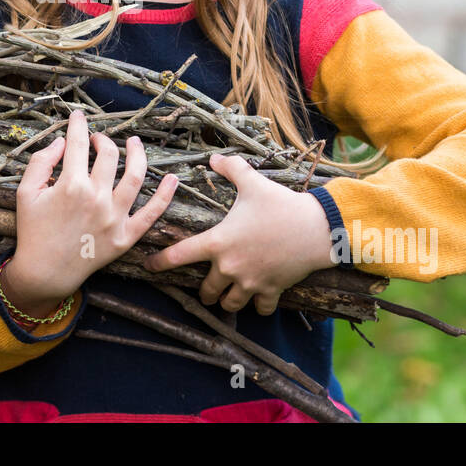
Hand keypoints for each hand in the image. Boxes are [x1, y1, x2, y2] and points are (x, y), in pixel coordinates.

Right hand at [2, 109, 178, 309]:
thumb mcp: (25, 192)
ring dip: (138, 153)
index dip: (79, 125)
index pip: (79, 144)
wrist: (45, 272)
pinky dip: (166, 195)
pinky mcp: (126, 236)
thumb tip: (62, 141)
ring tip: (134, 142)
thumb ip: (41, 161)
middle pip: (109, 155)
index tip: (78, 116)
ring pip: (136, 176)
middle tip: (98, 139)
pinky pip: (152, 214)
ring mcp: (114, 218)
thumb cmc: (33, 231)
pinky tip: (173, 178)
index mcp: (71, 185)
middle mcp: (97, 198)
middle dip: (103, 140)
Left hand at [142, 152, 335, 314]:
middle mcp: (230, 267)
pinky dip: (258, 305)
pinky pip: (260, 308)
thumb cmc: (281, 204)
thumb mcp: (253, 182)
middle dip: (203, 291)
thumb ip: (231, 168)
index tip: (149, 267)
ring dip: (226, 301)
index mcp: (218, 242)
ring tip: (228, 297)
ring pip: (229, 304)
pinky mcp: (271, 290)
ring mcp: (250, 282)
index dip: (159, 263)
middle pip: (206, 290)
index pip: (179, 256)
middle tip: (205, 288)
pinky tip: (259, 299)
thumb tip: (213, 157)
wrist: (316, 228)